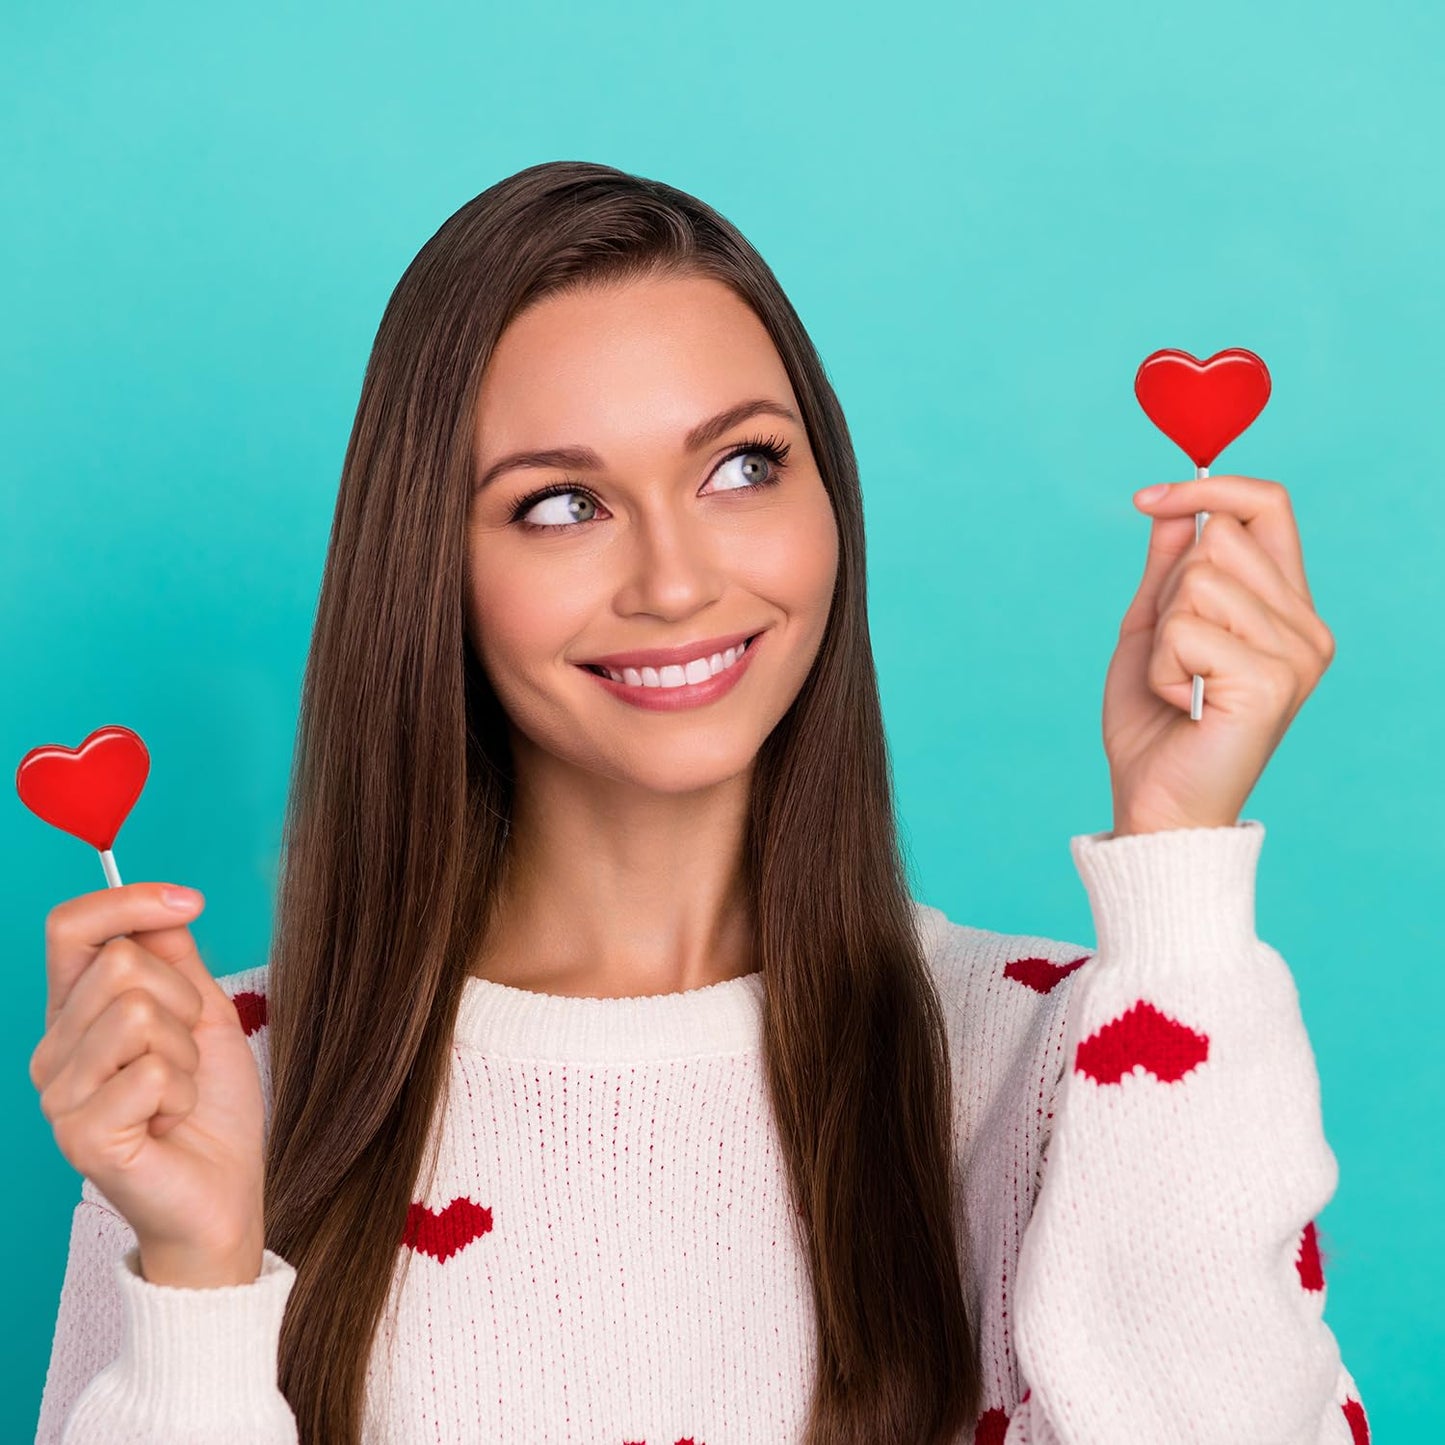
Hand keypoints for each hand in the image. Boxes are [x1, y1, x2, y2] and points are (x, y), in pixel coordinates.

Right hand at [30, 884, 266, 1286]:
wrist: (224, 1192)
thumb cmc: (211, 1106)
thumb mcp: (204, 1014)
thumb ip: (176, 959)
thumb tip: (164, 904)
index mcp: (75, 1014)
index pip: (71, 929)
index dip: (129, 900)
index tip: (192, 900)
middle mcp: (54, 1052)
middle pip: (121, 965)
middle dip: (183, 1000)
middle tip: (186, 1054)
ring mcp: (60, 1097)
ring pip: (138, 1013)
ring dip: (186, 1051)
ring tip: (178, 1090)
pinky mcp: (82, 1136)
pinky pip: (150, 1072)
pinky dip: (183, 1091)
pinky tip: (171, 1121)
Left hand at [1103, 475, 1334, 836]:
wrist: (1156, 805)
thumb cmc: (1155, 725)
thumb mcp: (1153, 629)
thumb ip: (1169, 567)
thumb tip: (1173, 504)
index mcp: (1286, 608)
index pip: (1268, 506)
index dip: (1208, 488)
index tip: (1147, 499)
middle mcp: (1305, 627)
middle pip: (1220, 537)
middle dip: (1170, 590)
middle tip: (1173, 656)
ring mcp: (1296, 654)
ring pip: (1198, 580)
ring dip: (1162, 635)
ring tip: (1178, 685)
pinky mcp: (1271, 681)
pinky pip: (1185, 629)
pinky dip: (1161, 668)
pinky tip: (1182, 704)